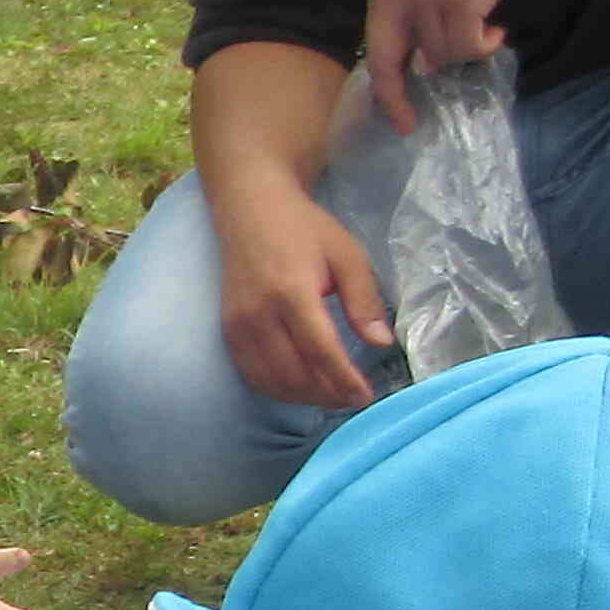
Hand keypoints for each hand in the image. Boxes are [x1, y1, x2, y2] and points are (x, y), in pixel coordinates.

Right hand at [213, 166, 392, 412]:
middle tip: (352, 397)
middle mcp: (258, 314)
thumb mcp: (347, 255)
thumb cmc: (304, 230)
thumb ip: (364, 300)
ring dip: (303, 397)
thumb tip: (381, 343)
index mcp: (291, 292)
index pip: (320, 350)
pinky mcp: (228, 332)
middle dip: (327, 394)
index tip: (365, 396)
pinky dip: (278, 389)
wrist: (250, 211)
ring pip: (271, 381)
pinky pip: (252, 375)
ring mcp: (238, 326)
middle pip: (294, 374)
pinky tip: (301, 386)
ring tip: (331, 394)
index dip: (344, 380)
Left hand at [360, 0, 555, 135]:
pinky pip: (470, 47)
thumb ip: (414, 16)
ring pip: (443, 56)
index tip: (395, 121)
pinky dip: (486, 44)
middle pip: (396, 62)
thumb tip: (420, 68)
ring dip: (467, 49)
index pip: (375, 50)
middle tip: (413, 120)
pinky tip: (497, 25)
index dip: (384, 92)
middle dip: (402, 97)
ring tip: (483, 23)